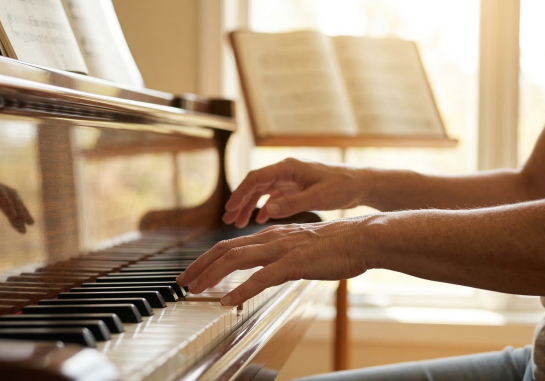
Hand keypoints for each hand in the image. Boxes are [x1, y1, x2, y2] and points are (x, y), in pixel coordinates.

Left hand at [176, 220, 370, 305]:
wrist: (362, 238)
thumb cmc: (336, 245)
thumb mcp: (300, 248)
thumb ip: (280, 256)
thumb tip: (266, 270)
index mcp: (271, 235)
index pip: (230, 245)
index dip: (207, 259)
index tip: (192, 273)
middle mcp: (271, 238)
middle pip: (225, 249)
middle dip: (199, 265)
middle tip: (182, 281)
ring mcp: (282, 249)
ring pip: (236, 258)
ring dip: (212, 274)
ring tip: (196, 289)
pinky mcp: (294, 262)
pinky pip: (261, 277)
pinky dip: (241, 289)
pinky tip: (228, 300)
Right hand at [223, 158, 368, 227]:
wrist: (362, 183)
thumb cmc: (343, 187)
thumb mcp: (318, 197)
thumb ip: (292, 203)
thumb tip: (267, 210)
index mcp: (288, 168)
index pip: (255, 179)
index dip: (240, 194)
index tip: (229, 209)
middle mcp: (287, 171)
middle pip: (255, 185)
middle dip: (240, 201)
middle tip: (229, 219)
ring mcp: (291, 178)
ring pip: (263, 191)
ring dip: (250, 205)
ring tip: (239, 222)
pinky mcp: (297, 186)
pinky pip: (275, 196)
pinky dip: (266, 207)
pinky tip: (260, 220)